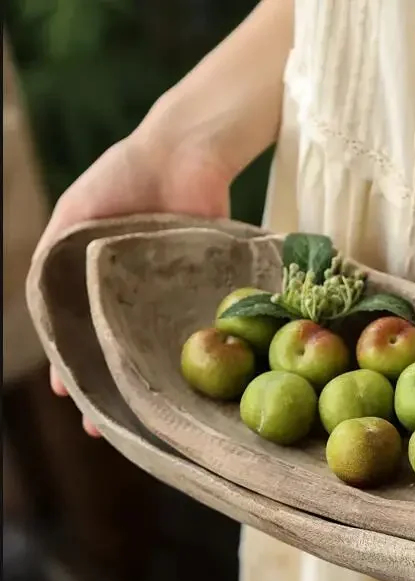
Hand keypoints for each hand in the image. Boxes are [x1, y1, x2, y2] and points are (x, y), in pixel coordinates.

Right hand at [43, 127, 231, 436]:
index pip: (78, 333)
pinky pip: (201, 331)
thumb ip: (55, 255)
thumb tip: (40, 305)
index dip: (73, 366)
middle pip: (120, 351)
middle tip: (109, 427)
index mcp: (97, 280)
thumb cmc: (125, 177)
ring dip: (152, 384)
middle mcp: (134, 294)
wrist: (187, 153)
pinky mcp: (207, 290)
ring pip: (159, 349)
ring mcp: (172, 296)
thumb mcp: (77, 214)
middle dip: (113, 389)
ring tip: (149, 421)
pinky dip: (196, 357)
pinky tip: (190, 386)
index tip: (70, 398)